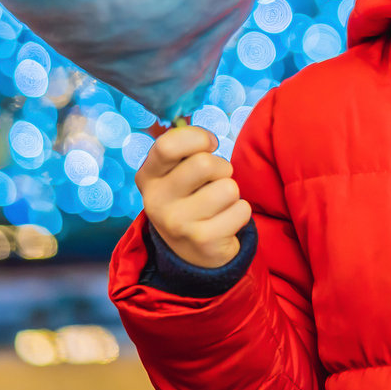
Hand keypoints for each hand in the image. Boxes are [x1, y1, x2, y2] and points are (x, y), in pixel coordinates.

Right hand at [135, 125, 251, 269]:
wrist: (189, 251)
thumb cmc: (188, 197)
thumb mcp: (174, 173)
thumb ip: (185, 149)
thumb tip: (208, 140)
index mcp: (148, 176)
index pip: (167, 145)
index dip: (198, 138)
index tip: (209, 145)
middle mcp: (157, 201)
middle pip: (204, 163)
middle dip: (221, 167)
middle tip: (215, 181)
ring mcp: (179, 224)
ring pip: (228, 187)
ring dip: (231, 192)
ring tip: (218, 204)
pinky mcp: (203, 241)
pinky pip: (241, 210)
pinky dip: (240, 212)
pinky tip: (224, 221)